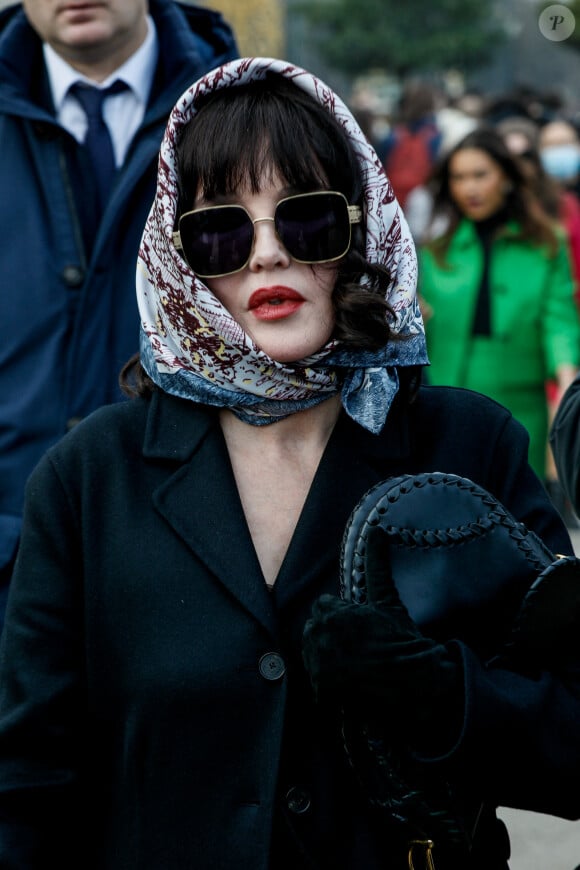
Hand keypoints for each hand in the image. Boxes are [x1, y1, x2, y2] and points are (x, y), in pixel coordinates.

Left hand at [302, 527, 461, 740]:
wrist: (414, 682)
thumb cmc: (401, 638)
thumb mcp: (387, 599)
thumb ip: (377, 564)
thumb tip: (376, 530)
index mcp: (332, 612)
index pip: (322, 607)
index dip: (339, 615)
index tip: (355, 626)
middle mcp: (320, 636)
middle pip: (314, 631)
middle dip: (329, 636)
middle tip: (355, 647)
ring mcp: (319, 665)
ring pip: (313, 654)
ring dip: (326, 658)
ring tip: (353, 664)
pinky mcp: (321, 690)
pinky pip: (317, 683)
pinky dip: (329, 685)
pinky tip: (349, 682)